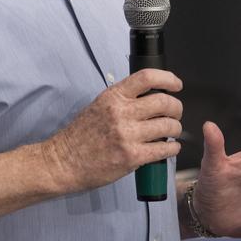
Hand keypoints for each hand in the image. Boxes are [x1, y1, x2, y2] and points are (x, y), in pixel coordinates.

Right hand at [44, 69, 182, 193]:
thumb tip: (149, 99)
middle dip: (177, 108)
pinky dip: (172, 148)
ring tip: (171, 133)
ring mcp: (127, 135)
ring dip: (175, 129)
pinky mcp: (132, 157)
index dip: (168, 78)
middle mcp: (121, 112)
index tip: (176, 85)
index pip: (147, 77)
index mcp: (113, 97)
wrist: (63, 162)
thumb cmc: (79, 137)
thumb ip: (122, 100)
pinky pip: (164, 149)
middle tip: (175, 114)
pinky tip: (169, 148)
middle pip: (164, 102)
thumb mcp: (98, 107)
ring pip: (169, 126)